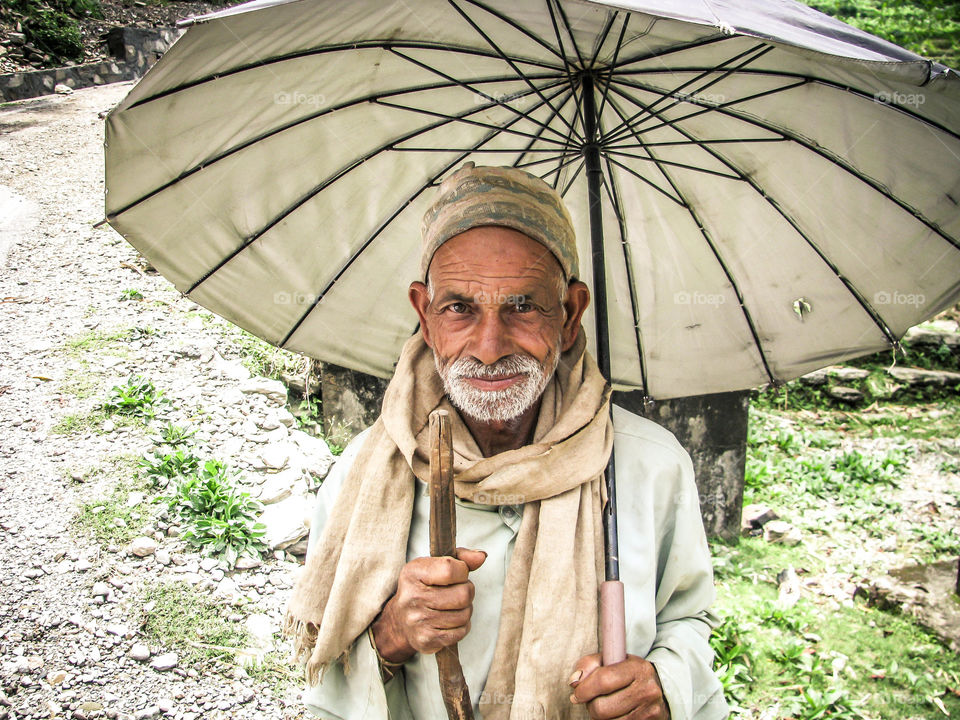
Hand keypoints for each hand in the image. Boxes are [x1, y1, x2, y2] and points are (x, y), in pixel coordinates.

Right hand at [371, 547, 485, 663]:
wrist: (400, 619)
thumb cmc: (424, 587)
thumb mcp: (435, 565)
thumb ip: (460, 558)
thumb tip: (481, 556)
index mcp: (413, 573)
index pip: (450, 569)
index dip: (462, 571)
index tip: (458, 574)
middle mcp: (413, 597)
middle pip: (463, 594)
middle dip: (467, 592)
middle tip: (458, 592)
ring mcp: (418, 620)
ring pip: (464, 615)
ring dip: (465, 610)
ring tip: (454, 606)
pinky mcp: (426, 639)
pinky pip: (460, 632)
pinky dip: (461, 626)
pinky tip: (451, 621)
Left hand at [569, 653, 669, 719]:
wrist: (660, 689)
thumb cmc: (629, 673)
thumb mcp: (613, 660)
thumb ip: (590, 664)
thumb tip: (574, 681)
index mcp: (638, 669)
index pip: (603, 680)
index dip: (584, 689)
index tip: (576, 692)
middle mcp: (647, 691)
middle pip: (602, 707)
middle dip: (591, 705)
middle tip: (593, 699)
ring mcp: (649, 711)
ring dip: (600, 716)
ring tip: (606, 704)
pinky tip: (614, 713)